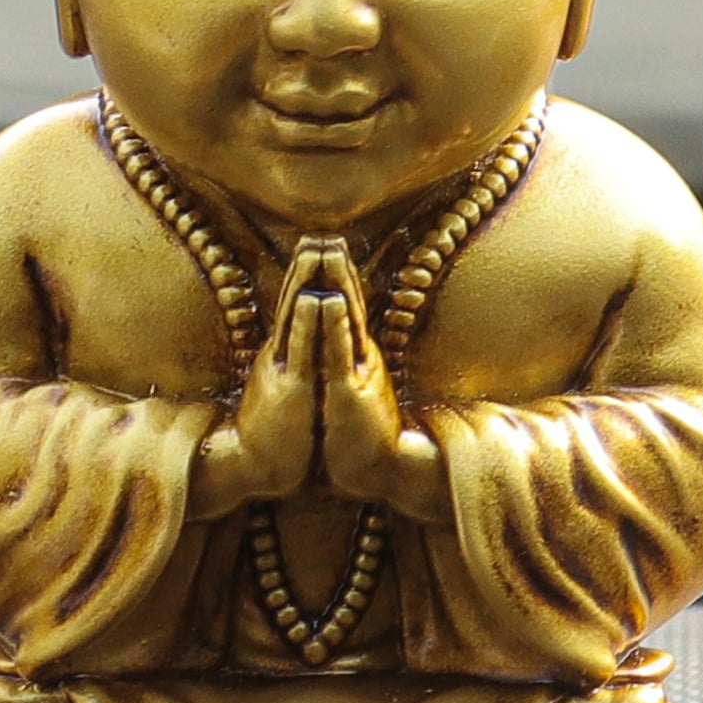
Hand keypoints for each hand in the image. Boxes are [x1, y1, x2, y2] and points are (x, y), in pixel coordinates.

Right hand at [188, 245, 327, 513]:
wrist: (257, 466)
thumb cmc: (276, 432)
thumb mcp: (286, 389)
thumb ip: (292, 365)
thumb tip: (298, 346)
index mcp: (283, 354)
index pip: (294, 306)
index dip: (306, 275)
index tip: (318, 245)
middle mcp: (280, 354)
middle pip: (293, 300)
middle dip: (307, 266)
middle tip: (319, 233)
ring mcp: (284, 368)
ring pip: (296, 316)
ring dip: (307, 281)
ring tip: (318, 250)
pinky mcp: (292, 388)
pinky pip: (301, 348)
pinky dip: (308, 321)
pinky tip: (317, 297)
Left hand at [310, 257, 448, 523]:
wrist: (379, 470)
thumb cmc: (359, 434)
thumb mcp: (349, 390)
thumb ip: (345, 365)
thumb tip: (338, 346)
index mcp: (355, 356)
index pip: (344, 307)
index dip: (334, 275)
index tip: (323, 243)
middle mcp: (359, 356)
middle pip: (346, 301)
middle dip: (334, 266)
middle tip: (324, 232)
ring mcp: (356, 370)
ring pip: (344, 317)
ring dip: (335, 282)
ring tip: (326, 250)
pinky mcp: (349, 391)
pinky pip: (338, 351)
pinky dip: (332, 323)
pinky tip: (325, 298)